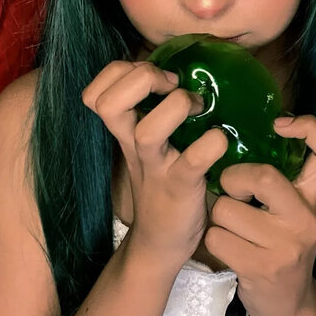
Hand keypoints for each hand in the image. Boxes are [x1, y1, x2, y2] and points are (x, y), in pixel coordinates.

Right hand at [81, 60, 228, 273]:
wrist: (160, 243)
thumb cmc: (161, 183)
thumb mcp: (147, 145)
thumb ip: (151, 111)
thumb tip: (180, 72)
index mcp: (124, 132)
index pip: (96, 91)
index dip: (123, 72)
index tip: (158, 79)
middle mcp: (133, 146)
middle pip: (109, 103)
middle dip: (144, 78)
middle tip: (173, 87)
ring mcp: (155, 167)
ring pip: (148, 131)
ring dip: (178, 106)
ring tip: (198, 110)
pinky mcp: (181, 187)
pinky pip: (193, 161)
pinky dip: (210, 144)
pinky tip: (219, 140)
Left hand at [205, 115, 315, 315]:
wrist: (290, 308)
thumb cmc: (282, 249)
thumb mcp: (293, 214)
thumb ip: (281, 182)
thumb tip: (243, 139)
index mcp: (313, 200)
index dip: (309, 127)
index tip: (279, 125)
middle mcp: (304, 220)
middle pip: (262, 177)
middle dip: (233, 179)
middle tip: (231, 190)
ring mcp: (284, 247)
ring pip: (227, 209)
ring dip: (218, 217)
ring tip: (231, 229)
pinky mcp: (260, 269)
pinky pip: (217, 236)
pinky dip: (214, 240)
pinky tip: (228, 249)